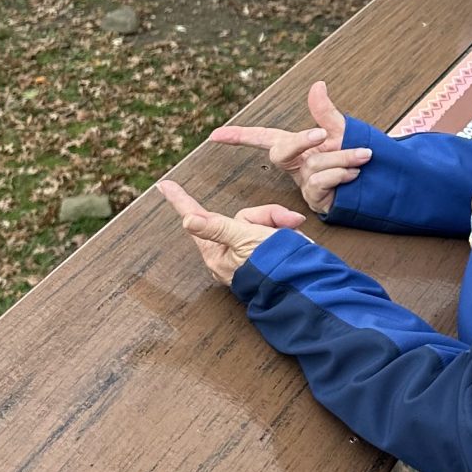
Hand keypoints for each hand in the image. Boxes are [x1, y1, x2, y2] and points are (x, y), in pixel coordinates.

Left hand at [158, 182, 305, 286]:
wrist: (306, 286)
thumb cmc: (274, 267)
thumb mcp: (245, 240)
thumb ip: (218, 228)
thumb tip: (188, 220)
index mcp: (218, 253)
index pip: (196, 219)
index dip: (180, 200)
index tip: (164, 185)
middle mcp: (230, 253)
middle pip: (241, 218)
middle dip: (266, 216)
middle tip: (285, 223)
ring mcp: (249, 254)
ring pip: (259, 222)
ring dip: (279, 224)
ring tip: (292, 234)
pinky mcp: (267, 254)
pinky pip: (272, 232)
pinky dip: (284, 231)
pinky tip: (294, 238)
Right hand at [212, 79, 368, 214]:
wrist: (378, 179)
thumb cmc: (355, 153)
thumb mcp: (342, 129)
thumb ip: (326, 112)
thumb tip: (318, 85)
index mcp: (295, 145)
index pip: (262, 137)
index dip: (238, 136)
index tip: (214, 135)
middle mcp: (296, 163)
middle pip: (280, 151)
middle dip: (301, 141)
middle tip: (321, 135)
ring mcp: (303, 182)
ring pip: (313, 165)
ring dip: (343, 158)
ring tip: (363, 156)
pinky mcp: (314, 199)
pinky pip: (320, 182)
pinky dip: (341, 174)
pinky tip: (354, 173)